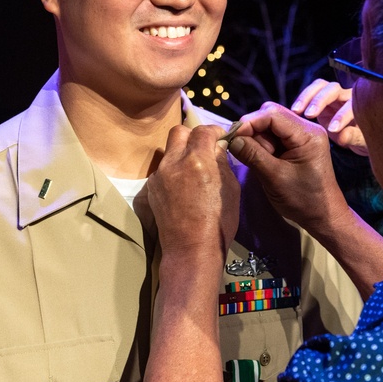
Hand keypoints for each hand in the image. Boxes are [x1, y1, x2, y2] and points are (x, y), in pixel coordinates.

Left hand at [146, 125, 240, 269]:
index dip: (215, 131)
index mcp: (197, 160)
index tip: (221, 138)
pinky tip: (184, 189)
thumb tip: (217, 148)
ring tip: (195, 171)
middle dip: (193, 136)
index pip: (203, 131)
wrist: (191, 250)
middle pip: (179, 132)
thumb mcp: (231, 189)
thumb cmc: (219, 223)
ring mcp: (159, 176)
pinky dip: (174, 173)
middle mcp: (174, 162)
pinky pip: (163, 171)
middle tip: (205, 148)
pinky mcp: (151, 189)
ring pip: (170, 152)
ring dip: (182, 155)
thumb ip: (222, 163)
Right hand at [230, 102, 351, 233]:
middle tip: (247, 152)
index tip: (232, 137)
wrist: (323, 215)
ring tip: (261, 162)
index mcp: (308, 134)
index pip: (272, 114)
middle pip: (270, 115)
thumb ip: (252, 155)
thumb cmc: (303, 200)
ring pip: (270, 125)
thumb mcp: (275, 178)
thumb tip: (231, 139)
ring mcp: (302, 135)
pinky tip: (264, 161)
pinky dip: (263, 146)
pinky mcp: (297, 144)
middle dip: (253, 131)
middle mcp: (307, 128)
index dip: (249, 122)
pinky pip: (274, 136)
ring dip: (258, 140)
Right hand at [291, 79, 367, 155]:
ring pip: (320, 86)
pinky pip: (310, 93)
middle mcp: (346, 96)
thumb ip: (354, 137)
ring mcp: (332, 96)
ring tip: (296, 111)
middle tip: (309, 115)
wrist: (357, 136)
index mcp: (361, 104)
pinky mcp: (320, 99)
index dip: (341, 115)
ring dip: (307, 96)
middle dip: (320, 100)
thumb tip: (342, 136)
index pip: (351, 105)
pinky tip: (294, 112)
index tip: (332, 130)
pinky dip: (302, 100)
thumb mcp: (362, 141)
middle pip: (333, 89)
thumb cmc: (363, 138)